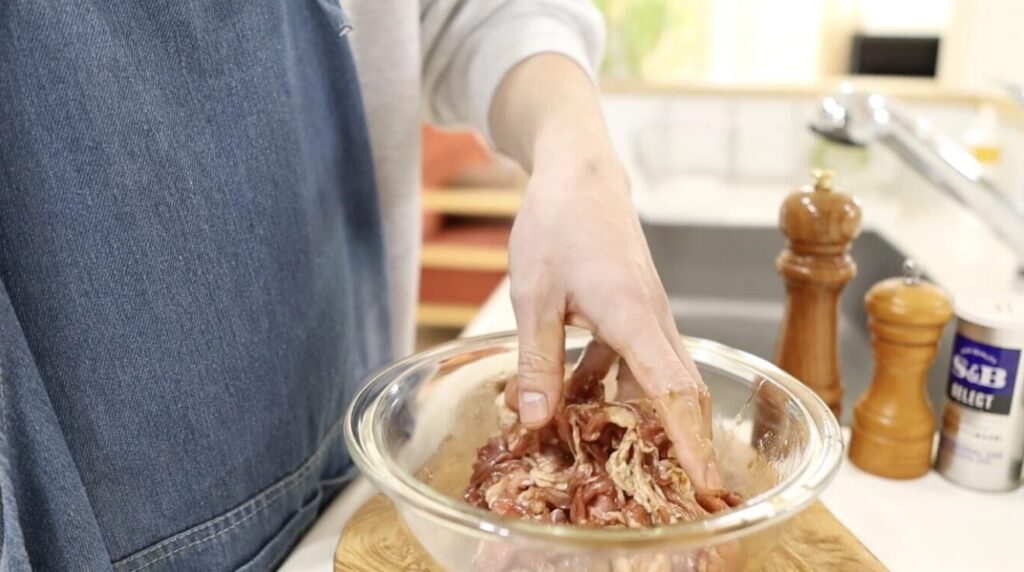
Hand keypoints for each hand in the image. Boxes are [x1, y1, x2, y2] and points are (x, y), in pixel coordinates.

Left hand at [506, 142, 721, 490]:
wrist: (578, 172)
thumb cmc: (557, 224)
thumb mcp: (534, 298)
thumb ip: (537, 363)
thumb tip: (537, 423)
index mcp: (634, 317)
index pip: (674, 391)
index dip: (691, 442)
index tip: (706, 484)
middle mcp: (653, 320)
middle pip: (680, 392)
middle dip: (683, 444)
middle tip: (675, 494)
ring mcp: (647, 315)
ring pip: (655, 379)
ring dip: (638, 418)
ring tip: (613, 459)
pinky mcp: (634, 310)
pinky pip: (633, 360)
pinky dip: (610, 387)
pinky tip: (573, 404)